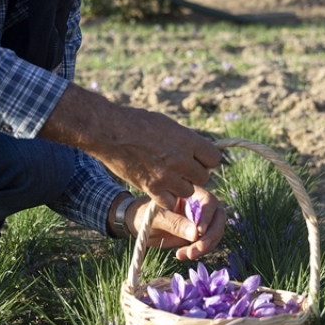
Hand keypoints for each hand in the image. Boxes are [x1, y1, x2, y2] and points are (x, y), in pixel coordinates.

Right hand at [40, 85, 222, 208]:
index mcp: (187, 140)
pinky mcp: (152, 188)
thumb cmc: (137, 122)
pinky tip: (159, 189)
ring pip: (188, 191)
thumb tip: (197, 149)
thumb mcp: (167, 124)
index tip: (197, 158)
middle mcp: (181, 159)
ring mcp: (167, 175)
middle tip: (180, 169)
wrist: (110, 131)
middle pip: (203, 177)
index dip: (206, 160)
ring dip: (180, 187)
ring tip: (168, 178)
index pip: (214, 158)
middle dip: (193, 174)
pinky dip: (166, 198)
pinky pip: (170, 201)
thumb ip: (185, 139)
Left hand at [126, 187, 224, 260]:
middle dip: (211, 235)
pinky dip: (198, 251)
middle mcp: (198, 204)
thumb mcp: (155, 219)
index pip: (208, 201)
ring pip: (216, 231)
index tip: (199, 232)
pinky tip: (181, 255)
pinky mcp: (197, 234)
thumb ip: (174, 223)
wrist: (135, 224)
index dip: (207, 216)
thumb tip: (196, 234)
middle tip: (196, 250)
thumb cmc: (142, 215)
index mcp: (188, 192)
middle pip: (218, 216)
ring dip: (206, 246)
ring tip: (185, 255)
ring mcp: (199, 220)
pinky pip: (207, 243)